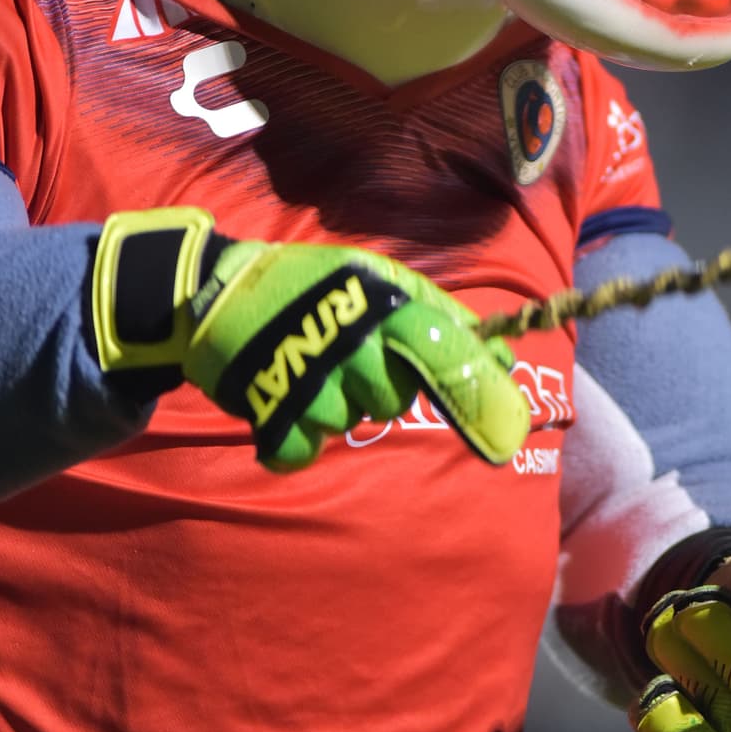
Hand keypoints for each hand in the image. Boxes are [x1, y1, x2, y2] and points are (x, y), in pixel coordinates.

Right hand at [91, 208, 530, 471]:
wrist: (220, 290)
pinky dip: (295, 438)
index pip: (441, 350)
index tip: (510, 437)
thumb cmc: (314, 286)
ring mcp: (308, 376)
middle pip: (392, 400)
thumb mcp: (380, 281)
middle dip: (378, 390)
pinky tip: (283, 401)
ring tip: (308, 371)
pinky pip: (302, 450)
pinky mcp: (268, 408)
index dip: (478, 392)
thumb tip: (506, 359)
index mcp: (381, 304)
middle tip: (349, 361)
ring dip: (333, 408)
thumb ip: (441, 318)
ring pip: (346, 423)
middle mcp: (349, 340)